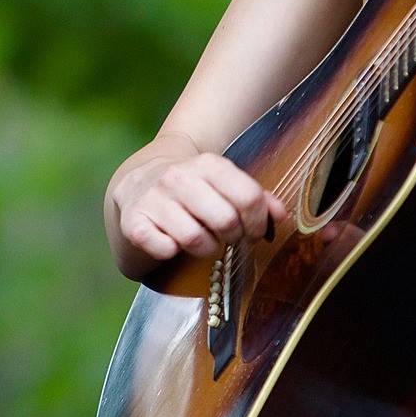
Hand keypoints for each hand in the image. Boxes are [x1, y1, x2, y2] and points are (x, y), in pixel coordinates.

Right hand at [113, 147, 290, 266]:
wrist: (140, 180)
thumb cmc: (193, 189)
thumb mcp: (224, 184)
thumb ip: (255, 198)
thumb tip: (280, 214)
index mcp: (207, 164)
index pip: (249, 198)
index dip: (258, 223)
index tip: (254, 232)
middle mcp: (178, 177)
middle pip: (225, 220)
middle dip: (234, 237)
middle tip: (230, 238)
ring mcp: (153, 198)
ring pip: (195, 238)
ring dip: (206, 249)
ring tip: (205, 243)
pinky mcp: (134, 221)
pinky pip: (162, 248)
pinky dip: (171, 252)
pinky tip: (173, 244)